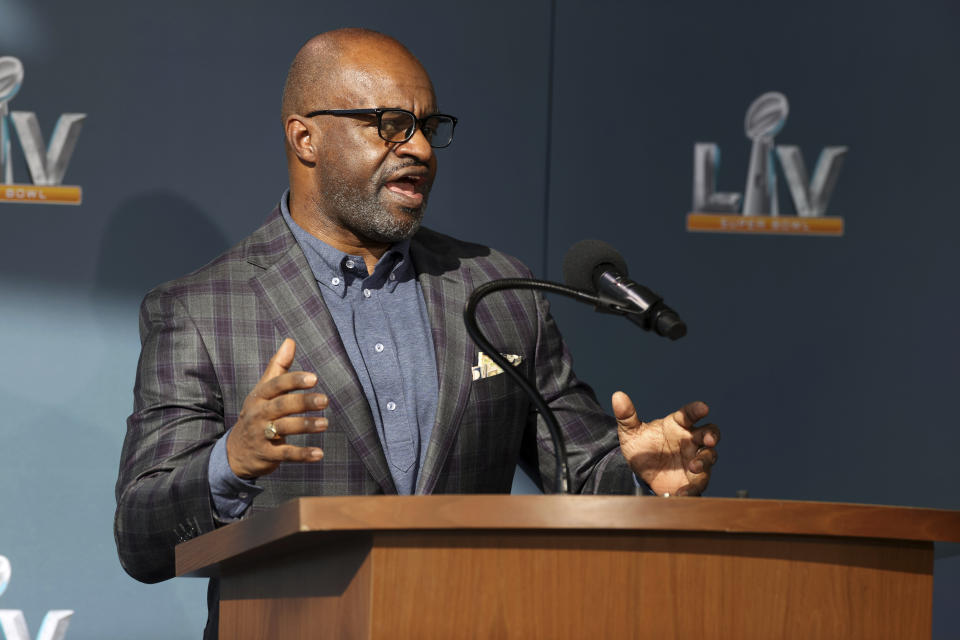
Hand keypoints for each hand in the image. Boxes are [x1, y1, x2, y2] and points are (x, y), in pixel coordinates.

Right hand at [226, 338, 327, 478]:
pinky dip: (302, 454)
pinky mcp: (266, 454)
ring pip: (284, 428)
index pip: (277, 385)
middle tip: (325, 400)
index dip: (294, 381)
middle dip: (303, 402)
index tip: (314, 378)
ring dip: (305, 425)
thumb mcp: (263, 390)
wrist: (235, 451)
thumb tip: (290, 341)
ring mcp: (261, 434)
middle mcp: (258, 413)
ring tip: (325, 423)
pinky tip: (319, 454)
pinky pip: (285, 454)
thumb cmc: (256, 414)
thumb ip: (278, 366)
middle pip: (282, 405)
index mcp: (260, 396)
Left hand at [613, 391, 718, 496]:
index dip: (697, 410)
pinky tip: (682, 493)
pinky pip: (698, 483)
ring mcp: (695, 459)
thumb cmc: (642, 448)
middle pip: (709, 433)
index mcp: (677, 424)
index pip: (689, 414)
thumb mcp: (631, 433)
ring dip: (704, 461)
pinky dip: (692, 488)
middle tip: (708, 439)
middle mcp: (690, 440)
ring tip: (693, 466)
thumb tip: (617, 395)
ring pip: (709, 456)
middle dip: (711, 435)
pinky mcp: (694, 479)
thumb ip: (626, 416)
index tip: (703, 408)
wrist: (641, 474)